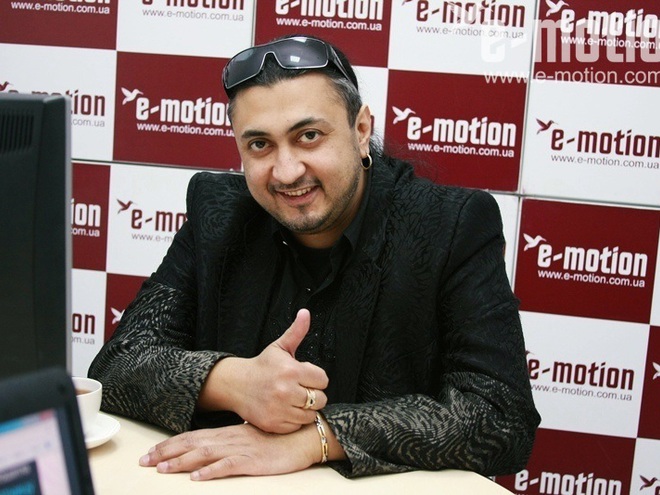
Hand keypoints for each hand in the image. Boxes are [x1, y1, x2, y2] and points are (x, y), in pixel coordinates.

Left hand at [139, 422, 320, 479]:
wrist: (303, 436)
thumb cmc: (277, 439)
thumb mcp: (250, 436)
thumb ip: (231, 439)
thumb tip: (212, 445)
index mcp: (228, 433)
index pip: (193, 436)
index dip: (171, 444)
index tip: (151, 452)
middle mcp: (230, 438)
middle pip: (193, 443)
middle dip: (167, 452)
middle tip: (145, 461)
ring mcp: (241, 449)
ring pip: (205, 454)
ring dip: (182, 462)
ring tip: (162, 469)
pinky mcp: (253, 462)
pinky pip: (228, 466)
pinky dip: (211, 472)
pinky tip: (198, 478)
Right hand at [199, 309, 328, 432]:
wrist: (237, 385)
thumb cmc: (263, 366)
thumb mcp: (280, 347)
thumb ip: (296, 331)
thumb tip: (305, 313)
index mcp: (291, 370)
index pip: (323, 379)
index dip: (316, 377)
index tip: (305, 376)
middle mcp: (286, 391)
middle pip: (320, 399)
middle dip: (313, 394)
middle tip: (300, 389)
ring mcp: (280, 409)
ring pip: (310, 414)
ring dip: (305, 408)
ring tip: (294, 399)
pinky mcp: (274, 424)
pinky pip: (297, 426)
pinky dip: (294, 420)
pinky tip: (286, 409)